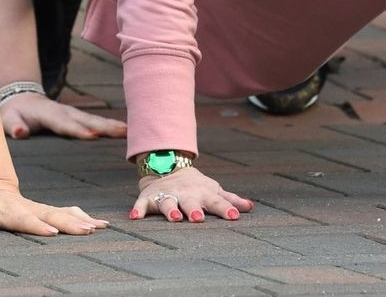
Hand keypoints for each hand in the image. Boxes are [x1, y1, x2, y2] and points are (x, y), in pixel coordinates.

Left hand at [0, 93, 127, 140]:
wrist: (20, 99)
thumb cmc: (13, 113)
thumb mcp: (7, 119)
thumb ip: (13, 126)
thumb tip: (20, 133)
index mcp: (48, 114)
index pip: (64, 124)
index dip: (78, 130)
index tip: (93, 136)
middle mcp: (64, 111)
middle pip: (86, 120)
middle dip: (105, 126)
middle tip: (124, 133)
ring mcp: (73, 113)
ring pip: (95, 119)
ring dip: (112, 125)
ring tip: (131, 132)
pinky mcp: (78, 116)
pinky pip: (97, 121)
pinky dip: (111, 125)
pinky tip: (127, 131)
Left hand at [0, 181, 107, 235]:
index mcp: (14, 213)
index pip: (26, 221)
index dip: (38, 226)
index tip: (52, 232)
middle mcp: (33, 210)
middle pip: (52, 217)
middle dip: (70, 224)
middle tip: (87, 230)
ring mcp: (44, 210)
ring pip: (65, 214)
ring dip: (82, 220)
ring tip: (100, 227)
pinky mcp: (52, 212)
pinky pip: (71, 213)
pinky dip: (87, 218)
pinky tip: (102, 224)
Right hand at [131, 167, 253, 222]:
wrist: (167, 167)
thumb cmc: (196, 187)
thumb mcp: (214, 191)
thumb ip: (230, 200)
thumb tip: (250, 207)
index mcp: (203, 194)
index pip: (217, 202)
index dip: (225, 209)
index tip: (233, 216)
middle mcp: (185, 194)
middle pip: (191, 202)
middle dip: (194, 210)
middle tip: (198, 218)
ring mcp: (167, 195)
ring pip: (168, 203)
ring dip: (170, 210)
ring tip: (174, 218)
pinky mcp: (149, 197)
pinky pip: (142, 203)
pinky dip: (138, 209)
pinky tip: (134, 217)